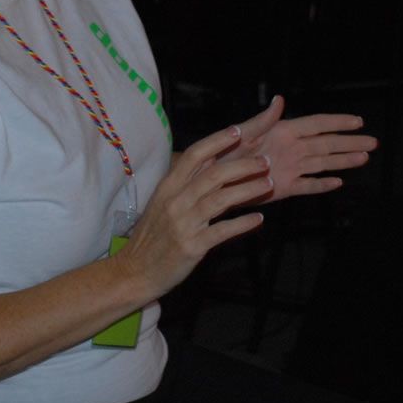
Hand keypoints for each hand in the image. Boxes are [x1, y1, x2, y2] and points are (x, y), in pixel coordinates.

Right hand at [119, 125, 271, 297]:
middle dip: (244, 165)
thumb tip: (210, 162)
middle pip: (214, 174)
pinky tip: (259, 219)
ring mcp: (183, 224)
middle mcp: (175, 201)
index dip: (217, 140)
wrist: (133, 272)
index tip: (238, 131)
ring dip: (248, 189)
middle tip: (266, 161)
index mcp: (168, 187)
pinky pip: (222, 231)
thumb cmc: (152, 236)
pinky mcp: (192, 246)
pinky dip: (242, 223)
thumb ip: (184, 184)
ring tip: (269, 184)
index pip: (194, 155)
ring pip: (221, 199)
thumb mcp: (162, 203)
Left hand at [219, 95, 376, 201]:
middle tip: (374, 142)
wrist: (212, 180)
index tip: (358, 121)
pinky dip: (323, 185)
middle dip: (350, 142)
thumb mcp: (243, 132)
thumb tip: (280, 99)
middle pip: (328, 144)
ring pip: (323, 164)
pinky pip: (308, 185)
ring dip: (344, 161)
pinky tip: (339, 182)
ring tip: (364, 158)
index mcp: (284, 131)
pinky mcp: (285, 188)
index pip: (317, 125)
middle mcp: (292, 148)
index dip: (338, 122)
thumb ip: (263, 119)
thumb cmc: (224, 151)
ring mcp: (291, 168)